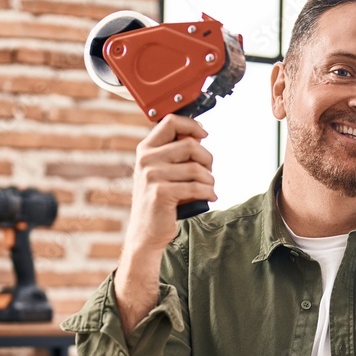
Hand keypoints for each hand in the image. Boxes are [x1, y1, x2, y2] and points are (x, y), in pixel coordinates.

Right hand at [113, 115, 214, 328]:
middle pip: (189, 144)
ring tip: (208, 188)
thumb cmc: (159, 202)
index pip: (170, 122)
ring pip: (196, 168)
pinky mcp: (161, 193)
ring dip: (209, 179)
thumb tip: (199, 135)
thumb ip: (176, 154)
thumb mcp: (163, 172)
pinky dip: (209, 192)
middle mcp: (146, 160)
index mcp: (146, 150)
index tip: (204, 134)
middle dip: (207, 158)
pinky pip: (196, 186)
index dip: (192, 125)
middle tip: (208, 172)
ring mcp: (151, 176)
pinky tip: (209, 197)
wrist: (146, 233)